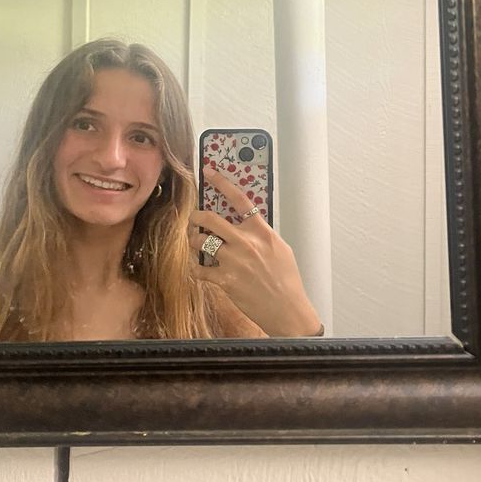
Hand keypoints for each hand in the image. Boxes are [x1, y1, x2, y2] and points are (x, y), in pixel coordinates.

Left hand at [189, 165, 322, 336]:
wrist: (287, 309)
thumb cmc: (287, 280)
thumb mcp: (280, 249)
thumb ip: (262, 234)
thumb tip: (247, 225)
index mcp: (261, 232)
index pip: (239, 199)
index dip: (221, 182)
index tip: (208, 171)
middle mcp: (246, 242)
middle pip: (210, 219)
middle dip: (195, 218)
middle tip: (194, 220)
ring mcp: (234, 261)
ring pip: (200, 243)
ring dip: (194, 242)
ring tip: (197, 246)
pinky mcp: (225, 280)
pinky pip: (198, 269)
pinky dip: (196, 269)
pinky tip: (199, 270)